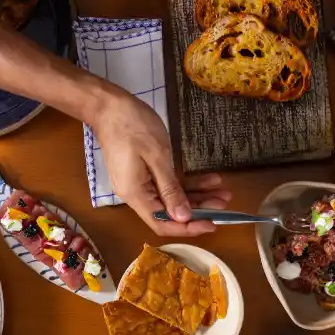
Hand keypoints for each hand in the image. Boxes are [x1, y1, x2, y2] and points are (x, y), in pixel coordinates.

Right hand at [91, 88, 231, 236]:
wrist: (109, 106)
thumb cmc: (132, 126)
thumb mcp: (157, 156)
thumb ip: (170, 189)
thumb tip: (183, 217)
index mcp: (136, 195)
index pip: (163, 224)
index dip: (188, 228)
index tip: (212, 224)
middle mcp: (137, 194)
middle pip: (170, 212)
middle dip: (199, 209)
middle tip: (225, 203)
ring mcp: (140, 183)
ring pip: (172, 198)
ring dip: (198, 196)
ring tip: (223, 191)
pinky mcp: (145, 173)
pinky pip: (168, 184)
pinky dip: (188, 183)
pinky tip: (209, 179)